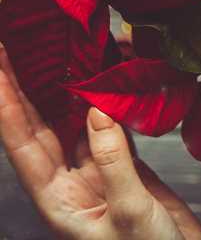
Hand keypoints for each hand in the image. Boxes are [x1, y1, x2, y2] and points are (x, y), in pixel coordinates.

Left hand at [0, 43, 200, 239]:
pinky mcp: (127, 166)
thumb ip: (112, 160)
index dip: (6, 102)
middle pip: (40, 125)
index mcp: (58, 199)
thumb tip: (98, 110)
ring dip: (67, 88)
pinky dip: (108, 102)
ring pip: (76, 121)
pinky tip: (107, 83)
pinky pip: (111, 126)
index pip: (23, 142)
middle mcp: (72, 180)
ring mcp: (99, 171)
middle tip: (17, 48)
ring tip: (59, 55)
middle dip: (25, 86)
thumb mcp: (127, 212)